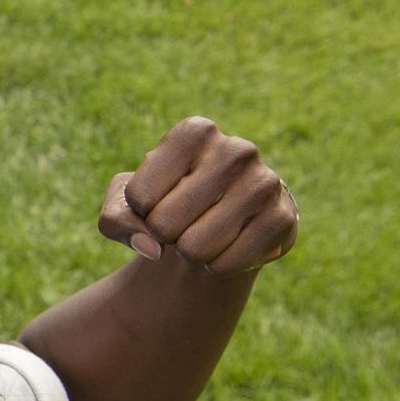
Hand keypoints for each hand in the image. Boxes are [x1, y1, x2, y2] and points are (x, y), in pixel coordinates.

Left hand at [100, 117, 296, 275]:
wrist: (218, 225)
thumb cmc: (164, 205)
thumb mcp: (125, 204)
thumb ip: (116, 220)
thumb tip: (151, 247)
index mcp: (194, 132)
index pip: (138, 196)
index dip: (139, 212)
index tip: (156, 202)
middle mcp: (236, 149)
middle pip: (165, 223)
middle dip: (163, 236)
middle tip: (181, 225)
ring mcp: (265, 183)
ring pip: (195, 247)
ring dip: (189, 255)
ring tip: (202, 235)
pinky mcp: (283, 218)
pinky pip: (227, 263)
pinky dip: (215, 268)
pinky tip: (225, 250)